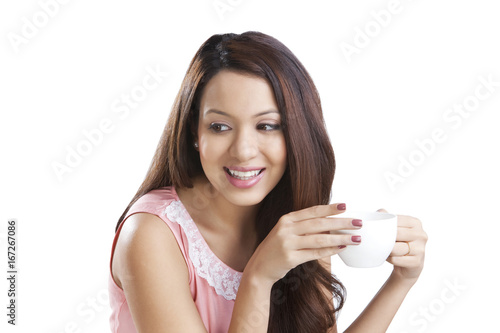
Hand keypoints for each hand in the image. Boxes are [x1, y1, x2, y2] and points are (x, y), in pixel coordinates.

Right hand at [244, 203, 360, 285]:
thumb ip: (304, 226)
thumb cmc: (277, 249)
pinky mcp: (290, 258)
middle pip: (319, 224)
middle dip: (341, 223)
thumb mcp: (286, 232)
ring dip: (340, 238)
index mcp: (286, 219)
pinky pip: (315, 253)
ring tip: (355, 238)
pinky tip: (341, 248)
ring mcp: (288, 243)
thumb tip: (331, 223)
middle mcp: (286, 229)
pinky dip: (330, 251)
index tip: (345, 206)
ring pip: (320, 239)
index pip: (312, 211)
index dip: (330, 208)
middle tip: (358, 223)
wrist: (259, 268)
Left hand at [380, 208, 427, 284]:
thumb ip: (387, 218)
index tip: (376, 229)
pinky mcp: (417, 262)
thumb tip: (381, 211)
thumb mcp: (394, 228)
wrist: (406, 265)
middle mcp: (421, 234)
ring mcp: (421, 249)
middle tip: (377, 240)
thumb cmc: (398, 243)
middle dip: (384, 238)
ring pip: (395, 248)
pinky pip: (396, 259)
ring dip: (386, 250)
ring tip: (383, 249)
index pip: (396, 220)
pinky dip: (390, 259)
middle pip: (396, 234)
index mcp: (415, 223)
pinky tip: (389, 257)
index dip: (384, 226)